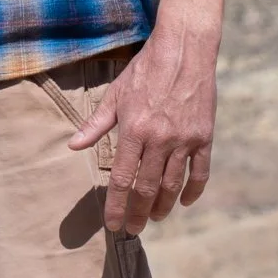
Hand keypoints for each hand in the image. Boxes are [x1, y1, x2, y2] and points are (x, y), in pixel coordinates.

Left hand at [65, 0, 242, 235]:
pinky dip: (193, 190)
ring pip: (173, 184)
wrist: (185, 48)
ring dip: (164, 206)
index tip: (113, 225)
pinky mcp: (204, 136)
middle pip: (147, 188)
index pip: (123, 179)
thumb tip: (74, 146)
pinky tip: (185, 202)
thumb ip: (96, 124)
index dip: (117, 205)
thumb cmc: (146, 69)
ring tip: (155, 219)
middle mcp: (159, 139)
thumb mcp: (116, 94)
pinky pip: (200, 171)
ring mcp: (184, 139)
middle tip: (133, 230)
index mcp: (134, 130)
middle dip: (138, 213)